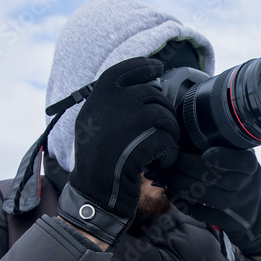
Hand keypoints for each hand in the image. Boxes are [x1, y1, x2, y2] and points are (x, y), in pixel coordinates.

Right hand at [56, 57, 178, 245]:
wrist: (94, 194)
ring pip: (165, 115)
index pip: (123, 70)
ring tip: (161, 150)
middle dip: (163, 111)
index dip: (143, 66)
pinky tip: (160, 164)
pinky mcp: (142, 142)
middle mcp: (111, 104)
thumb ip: (110, 105)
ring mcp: (128, 122)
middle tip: (162, 131)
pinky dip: (169, 154)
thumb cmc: (96, 164)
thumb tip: (142, 86)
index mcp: (97, 99)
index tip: (158, 68)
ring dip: (169, 133)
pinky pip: (168, 140)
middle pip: (152, 94)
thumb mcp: (92, 125)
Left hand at [150, 147, 260, 256]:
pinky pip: (204, 214)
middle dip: (185, 169)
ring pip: (208, 197)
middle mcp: (248, 185)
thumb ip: (216, 145)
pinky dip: (184, 204)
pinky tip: (170, 194)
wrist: (253, 210)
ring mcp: (238, 205)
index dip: (224, 158)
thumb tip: (179, 132)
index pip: (242, 162)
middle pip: (216, 178)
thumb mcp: (236, 156)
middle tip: (164, 164)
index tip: (205, 155)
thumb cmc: (237, 174)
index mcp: (249, 164)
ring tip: (162, 179)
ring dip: (181, 187)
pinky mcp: (229, 222)